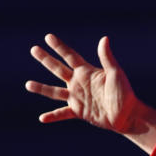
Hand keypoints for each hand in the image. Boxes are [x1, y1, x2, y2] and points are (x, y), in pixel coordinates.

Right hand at [25, 33, 141, 132]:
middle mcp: (79, 83)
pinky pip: (62, 113)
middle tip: (33, 49)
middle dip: (46, 60)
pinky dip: (53, 116)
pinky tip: (42, 118)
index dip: (59, 46)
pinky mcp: (79, 111)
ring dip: (41, 88)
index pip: (69, 56)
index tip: (48, 37)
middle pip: (58, 69)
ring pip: (55, 91)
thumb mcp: (116, 74)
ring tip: (28, 84)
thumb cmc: (124, 93)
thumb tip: (104, 39)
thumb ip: (107, 58)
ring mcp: (77, 97)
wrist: (127, 115)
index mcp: (87, 72)